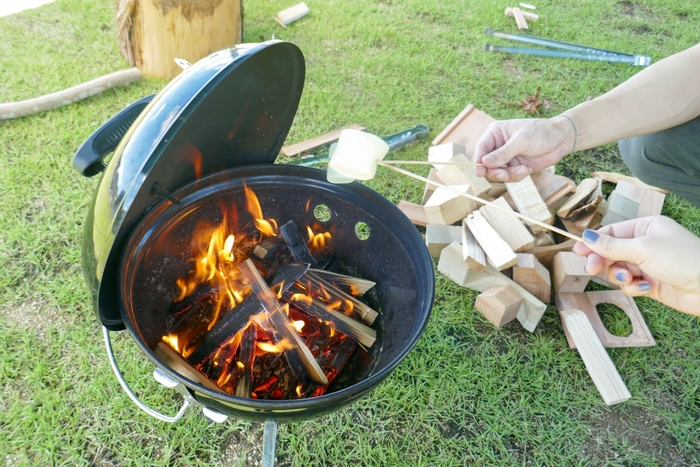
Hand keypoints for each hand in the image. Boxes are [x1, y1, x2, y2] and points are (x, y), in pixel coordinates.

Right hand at [474, 116, 575, 181]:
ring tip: (522, 170)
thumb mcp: (521, 141)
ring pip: (497, 173)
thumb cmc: (541, 132)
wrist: (561, 139)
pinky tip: (526, 169)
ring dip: (509, 175)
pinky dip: (517, 176)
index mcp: (495, 133)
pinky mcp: (515, 167)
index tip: (480, 172)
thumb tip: (484, 163)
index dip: (478, 161)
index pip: (481, 148)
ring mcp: (506, 157)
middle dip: (496, 171)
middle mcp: (498, 146)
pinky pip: (509, 177)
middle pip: (487, 164)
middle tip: (504, 175)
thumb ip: (503, 153)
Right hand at [573, 216, 699, 315]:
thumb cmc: (683, 260)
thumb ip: (612, 246)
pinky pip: (630, 285)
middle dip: (602, 261)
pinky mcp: (650, 284)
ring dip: (619, 276)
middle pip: (611, 252)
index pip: (612, 232)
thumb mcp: (643, 248)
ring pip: (618, 270)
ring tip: (629, 279)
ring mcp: (648, 265)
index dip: (594, 242)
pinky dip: (633, 287)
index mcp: (646, 228)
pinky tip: (645, 288)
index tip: (577, 251)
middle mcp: (646, 245)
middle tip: (591, 269)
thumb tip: (587, 237)